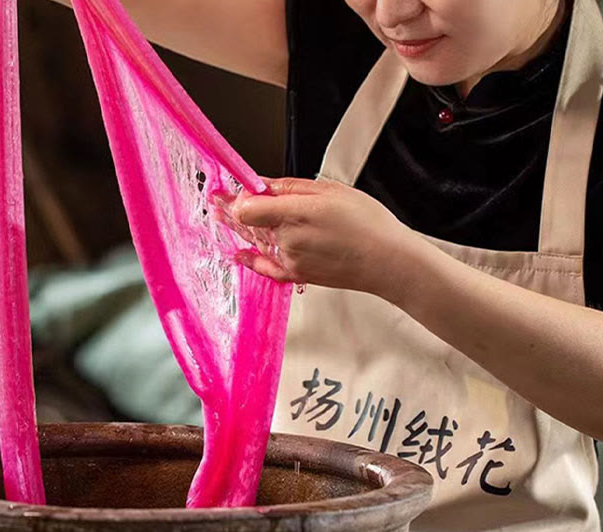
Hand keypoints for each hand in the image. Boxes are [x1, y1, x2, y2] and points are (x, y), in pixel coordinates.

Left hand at [213, 177, 410, 296]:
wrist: (386, 261)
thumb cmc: (367, 224)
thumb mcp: (330, 190)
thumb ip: (289, 187)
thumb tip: (261, 184)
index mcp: (296, 211)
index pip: (247, 206)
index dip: (234, 197)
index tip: (224, 190)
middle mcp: (288, 238)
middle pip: (248, 223)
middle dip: (231, 210)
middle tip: (215, 201)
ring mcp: (290, 259)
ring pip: (257, 241)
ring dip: (240, 229)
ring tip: (223, 216)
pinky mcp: (296, 275)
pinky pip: (265, 267)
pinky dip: (250, 259)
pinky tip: (238, 253)